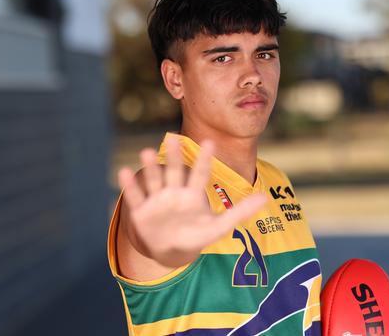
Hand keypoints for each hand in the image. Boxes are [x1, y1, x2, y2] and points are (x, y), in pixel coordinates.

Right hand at [117, 135, 266, 267]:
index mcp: (193, 194)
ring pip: (155, 179)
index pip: (201, 174)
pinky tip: (123, 172)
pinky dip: (130, 186)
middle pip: (175, 171)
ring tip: (147, 151)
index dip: (205, 160)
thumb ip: (241, 211)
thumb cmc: (197, 234)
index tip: (210, 142)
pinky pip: (135, 197)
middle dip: (175, 156)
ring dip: (151, 167)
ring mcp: (157, 200)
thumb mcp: (220, 226)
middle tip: (175, 138)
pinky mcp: (142, 211)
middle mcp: (175, 192)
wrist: (172, 250)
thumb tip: (265, 198)